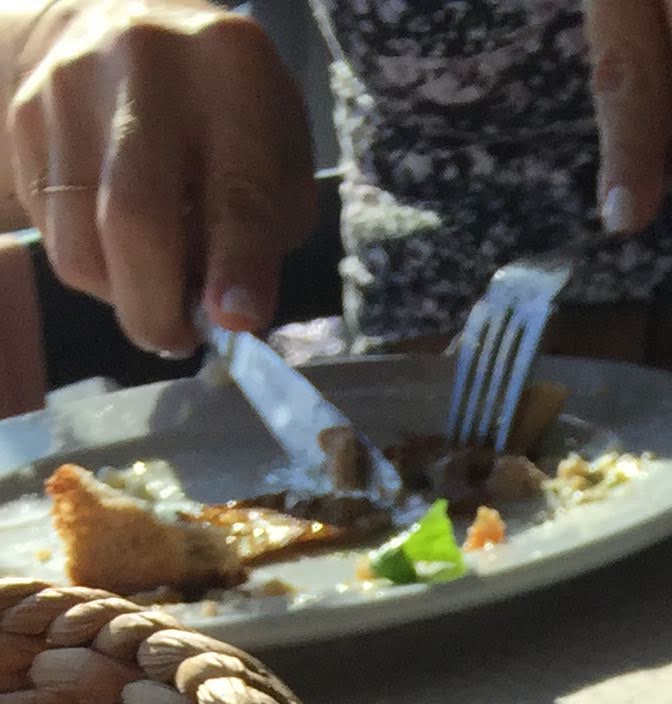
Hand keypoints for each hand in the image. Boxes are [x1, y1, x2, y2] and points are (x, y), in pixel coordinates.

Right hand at [8, 0, 316, 354]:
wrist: (122, 26)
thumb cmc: (224, 113)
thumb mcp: (279, 154)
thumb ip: (267, 229)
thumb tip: (226, 312)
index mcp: (230, 71)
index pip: (234, 187)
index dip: (237, 265)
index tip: (235, 320)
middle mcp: (144, 66)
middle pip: (134, 217)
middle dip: (158, 306)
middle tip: (178, 338)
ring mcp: (70, 86)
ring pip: (81, 243)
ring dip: (122, 294)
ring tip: (152, 283)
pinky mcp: (24, 118)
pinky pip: (52, 233)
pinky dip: (93, 266)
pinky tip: (116, 241)